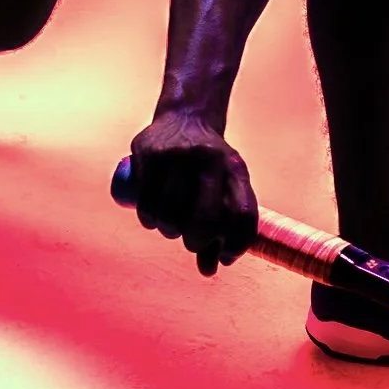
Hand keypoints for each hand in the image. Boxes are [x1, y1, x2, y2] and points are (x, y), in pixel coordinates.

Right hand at [128, 114, 258, 275]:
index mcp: (235, 167)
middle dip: (196, 242)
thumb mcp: (226, 186)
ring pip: (170, 216)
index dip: (236, 245)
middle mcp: (209, 159)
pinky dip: (149, 221)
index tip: (225, 257)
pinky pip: (147, 205)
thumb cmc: (210, 165)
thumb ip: (222, 228)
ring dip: (169, 232)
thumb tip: (209, 271)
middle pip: (203, 222)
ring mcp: (178, 155)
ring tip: (170, 226)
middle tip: (190, 240)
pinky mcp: (150, 155)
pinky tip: (152, 219)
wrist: (186, 116)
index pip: (242, 216)